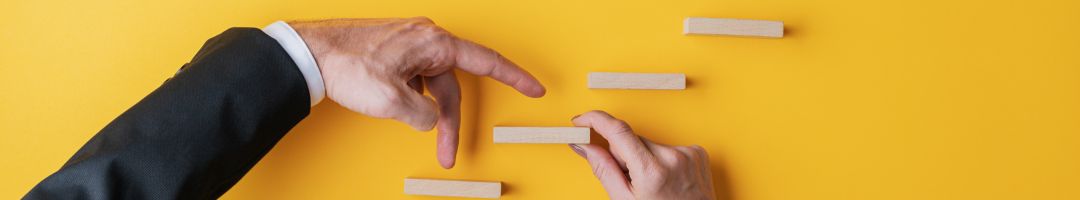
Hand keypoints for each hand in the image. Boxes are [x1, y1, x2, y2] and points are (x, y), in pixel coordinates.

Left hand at [289, 18, 545, 168]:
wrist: (310, 54)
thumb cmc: (349, 66)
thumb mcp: (393, 102)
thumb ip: (422, 115)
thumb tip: (429, 120)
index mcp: (434, 43)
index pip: (486, 60)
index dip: (514, 77)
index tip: (534, 87)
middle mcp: (425, 39)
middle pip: (452, 85)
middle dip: (451, 121)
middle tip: (450, 153)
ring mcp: (409, 44)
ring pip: (432, 85)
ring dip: (427, 113)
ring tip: (414, 136)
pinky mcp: (393, 52)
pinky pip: (415, 80)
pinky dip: (412, 100)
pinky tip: (399, 111)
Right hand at [569, 111, 715, 199]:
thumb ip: (604, 170)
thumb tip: (584, 146)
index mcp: (651, 171)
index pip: (617, 131)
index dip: (595, 121)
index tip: (581, 121)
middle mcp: (673, 157)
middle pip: (632, 139)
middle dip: (624, 154)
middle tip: (630, 179)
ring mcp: (688, 154)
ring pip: (650, 143)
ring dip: (645, 158)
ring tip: (653, 183)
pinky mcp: (697, 153)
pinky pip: (668, 147)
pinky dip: (663, 160)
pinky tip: (667, 178)